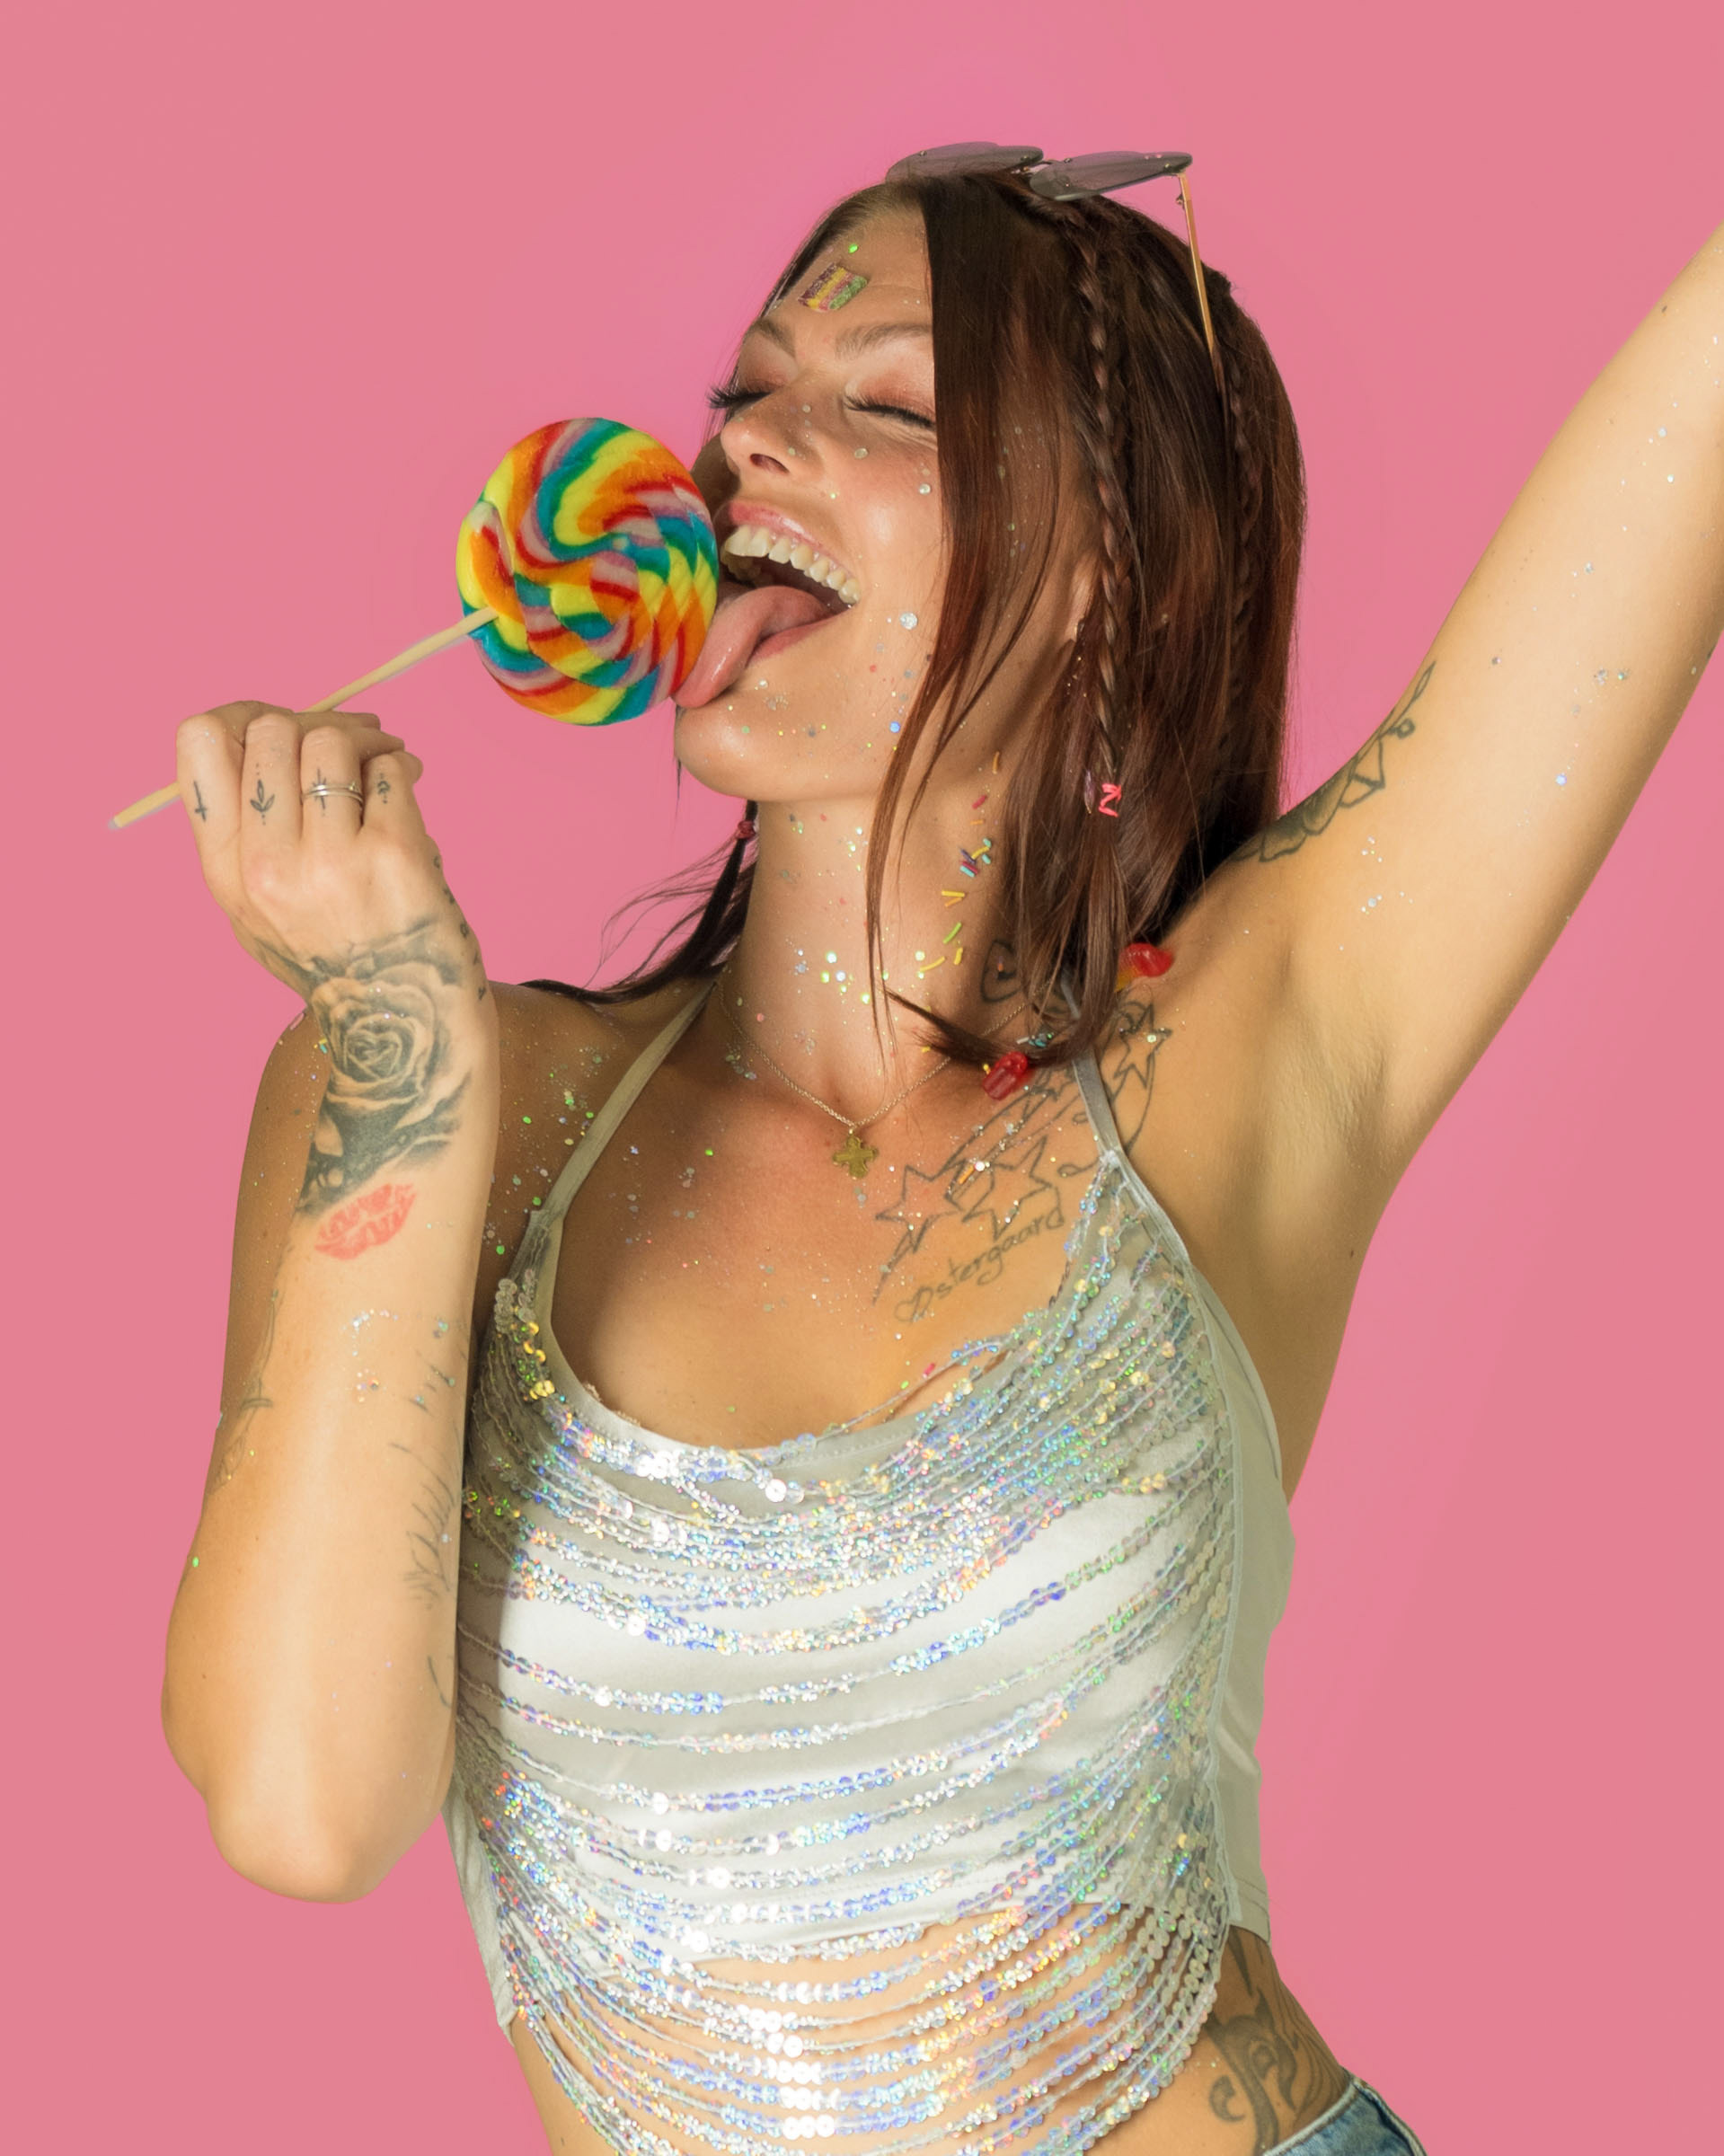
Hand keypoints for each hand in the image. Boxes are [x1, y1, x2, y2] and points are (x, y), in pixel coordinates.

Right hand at [174, 702, 488, 1016]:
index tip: (278, 724)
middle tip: (349, 740)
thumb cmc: (337, 956)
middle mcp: (266, 867)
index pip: (199, 745)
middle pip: (269, 730)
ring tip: (385, 760)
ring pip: (330, 739)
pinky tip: (408, 785)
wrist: (402, 1021)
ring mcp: (329, 862)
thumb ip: (245, 834)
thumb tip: (263, 731)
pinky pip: (390, 769)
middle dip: (314, 722)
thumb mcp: (258, 911)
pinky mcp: (393, 855)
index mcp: (224, 872)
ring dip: (365, 739)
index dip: (241, 714)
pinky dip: (402, 765)